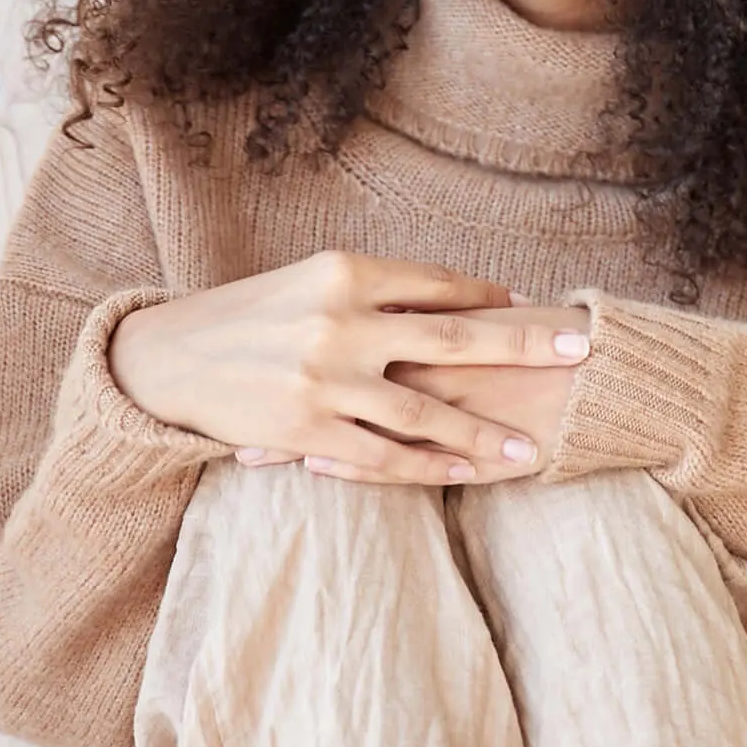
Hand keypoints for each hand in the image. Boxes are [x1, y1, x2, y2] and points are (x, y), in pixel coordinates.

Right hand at [106, 251, 591, 485]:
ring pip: (424, 414)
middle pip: (452, 340)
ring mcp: (324, 380)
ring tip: (528, 450)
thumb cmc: (249, 316)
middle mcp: (340, 321)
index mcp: (344, 271)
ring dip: (482, 434)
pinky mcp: (306, 430)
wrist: (169, 358)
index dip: (489, 300)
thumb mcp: (309, 282)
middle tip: (577, 352)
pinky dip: (429, 468)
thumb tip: (458, 306)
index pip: (437, 286)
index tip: (531, 309)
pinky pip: (383, 457)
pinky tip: (466, 475)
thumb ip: (378, 292)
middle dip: (522, 348)